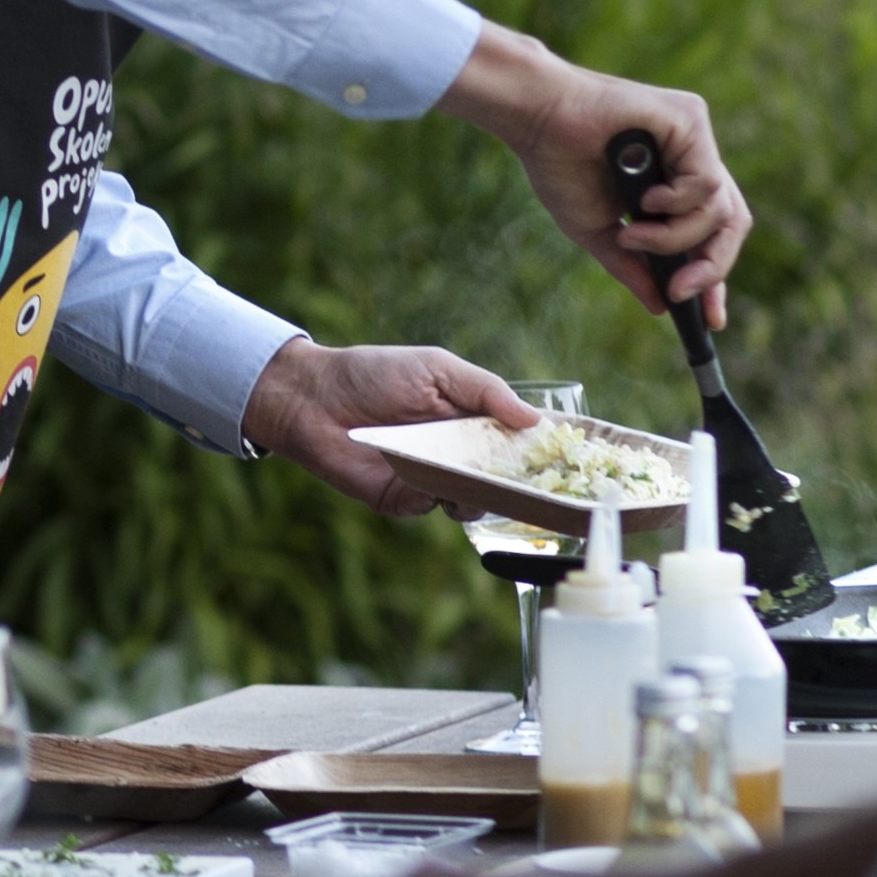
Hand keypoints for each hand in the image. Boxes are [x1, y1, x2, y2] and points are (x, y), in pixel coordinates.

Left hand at [241, 339, 540, 514]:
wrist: (312, 399)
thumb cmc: (373, 373)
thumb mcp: (436, 368)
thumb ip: (486, 391)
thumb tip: (535, 420)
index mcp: (470, 419)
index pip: (516, 441)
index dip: (539, 452)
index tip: (564, 459)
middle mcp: (457, 454)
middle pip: (503, 480)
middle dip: (517, 483)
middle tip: (528, 480)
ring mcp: (432, 479)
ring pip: (474, 502)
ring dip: (480, 493)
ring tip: (472, 476)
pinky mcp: (404, 500)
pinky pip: (433, 508)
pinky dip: (438, 496)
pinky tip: (429, 476)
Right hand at [438, 23, 750, 327]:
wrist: (538, 121)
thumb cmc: (560, 166)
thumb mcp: (598, 232)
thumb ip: (631, 265)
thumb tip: (659, 305)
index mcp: (672, 184)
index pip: (711, 235)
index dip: (714, 276)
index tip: (709, 319)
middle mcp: (691, 160)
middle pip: (731, 225)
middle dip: (712, 268)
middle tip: (680, 291)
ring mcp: (694, 140)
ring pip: (721, 210)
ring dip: (676, 237)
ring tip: (633, 233)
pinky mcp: (692, 120)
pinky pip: (708, 182)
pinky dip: (679, 204)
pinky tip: (648, 200)